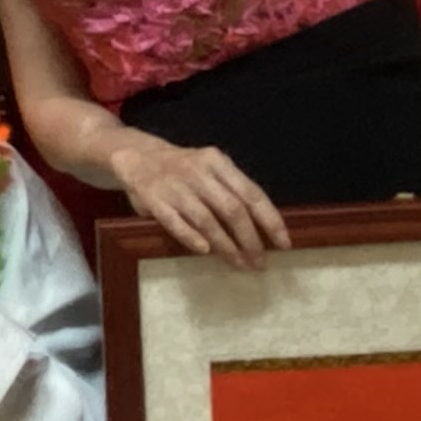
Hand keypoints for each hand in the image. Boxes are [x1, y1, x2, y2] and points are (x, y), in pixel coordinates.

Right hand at [106, 131, 287, 265]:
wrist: (136, 155)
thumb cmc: (183, 169)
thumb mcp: (210, 169)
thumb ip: (231, 190)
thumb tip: (263, 227)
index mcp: (218, 162)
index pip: (251, 193)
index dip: (270, 220)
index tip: (284, 243)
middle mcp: (199, 172)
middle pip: (232, 209)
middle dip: (250, 239)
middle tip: (260, 262)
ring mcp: (175, 186)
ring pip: (207, 220)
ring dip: (226, 246)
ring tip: (240, 265)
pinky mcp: (154, 200)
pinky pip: (175, 222)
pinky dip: (191, 237)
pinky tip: (205, 251)